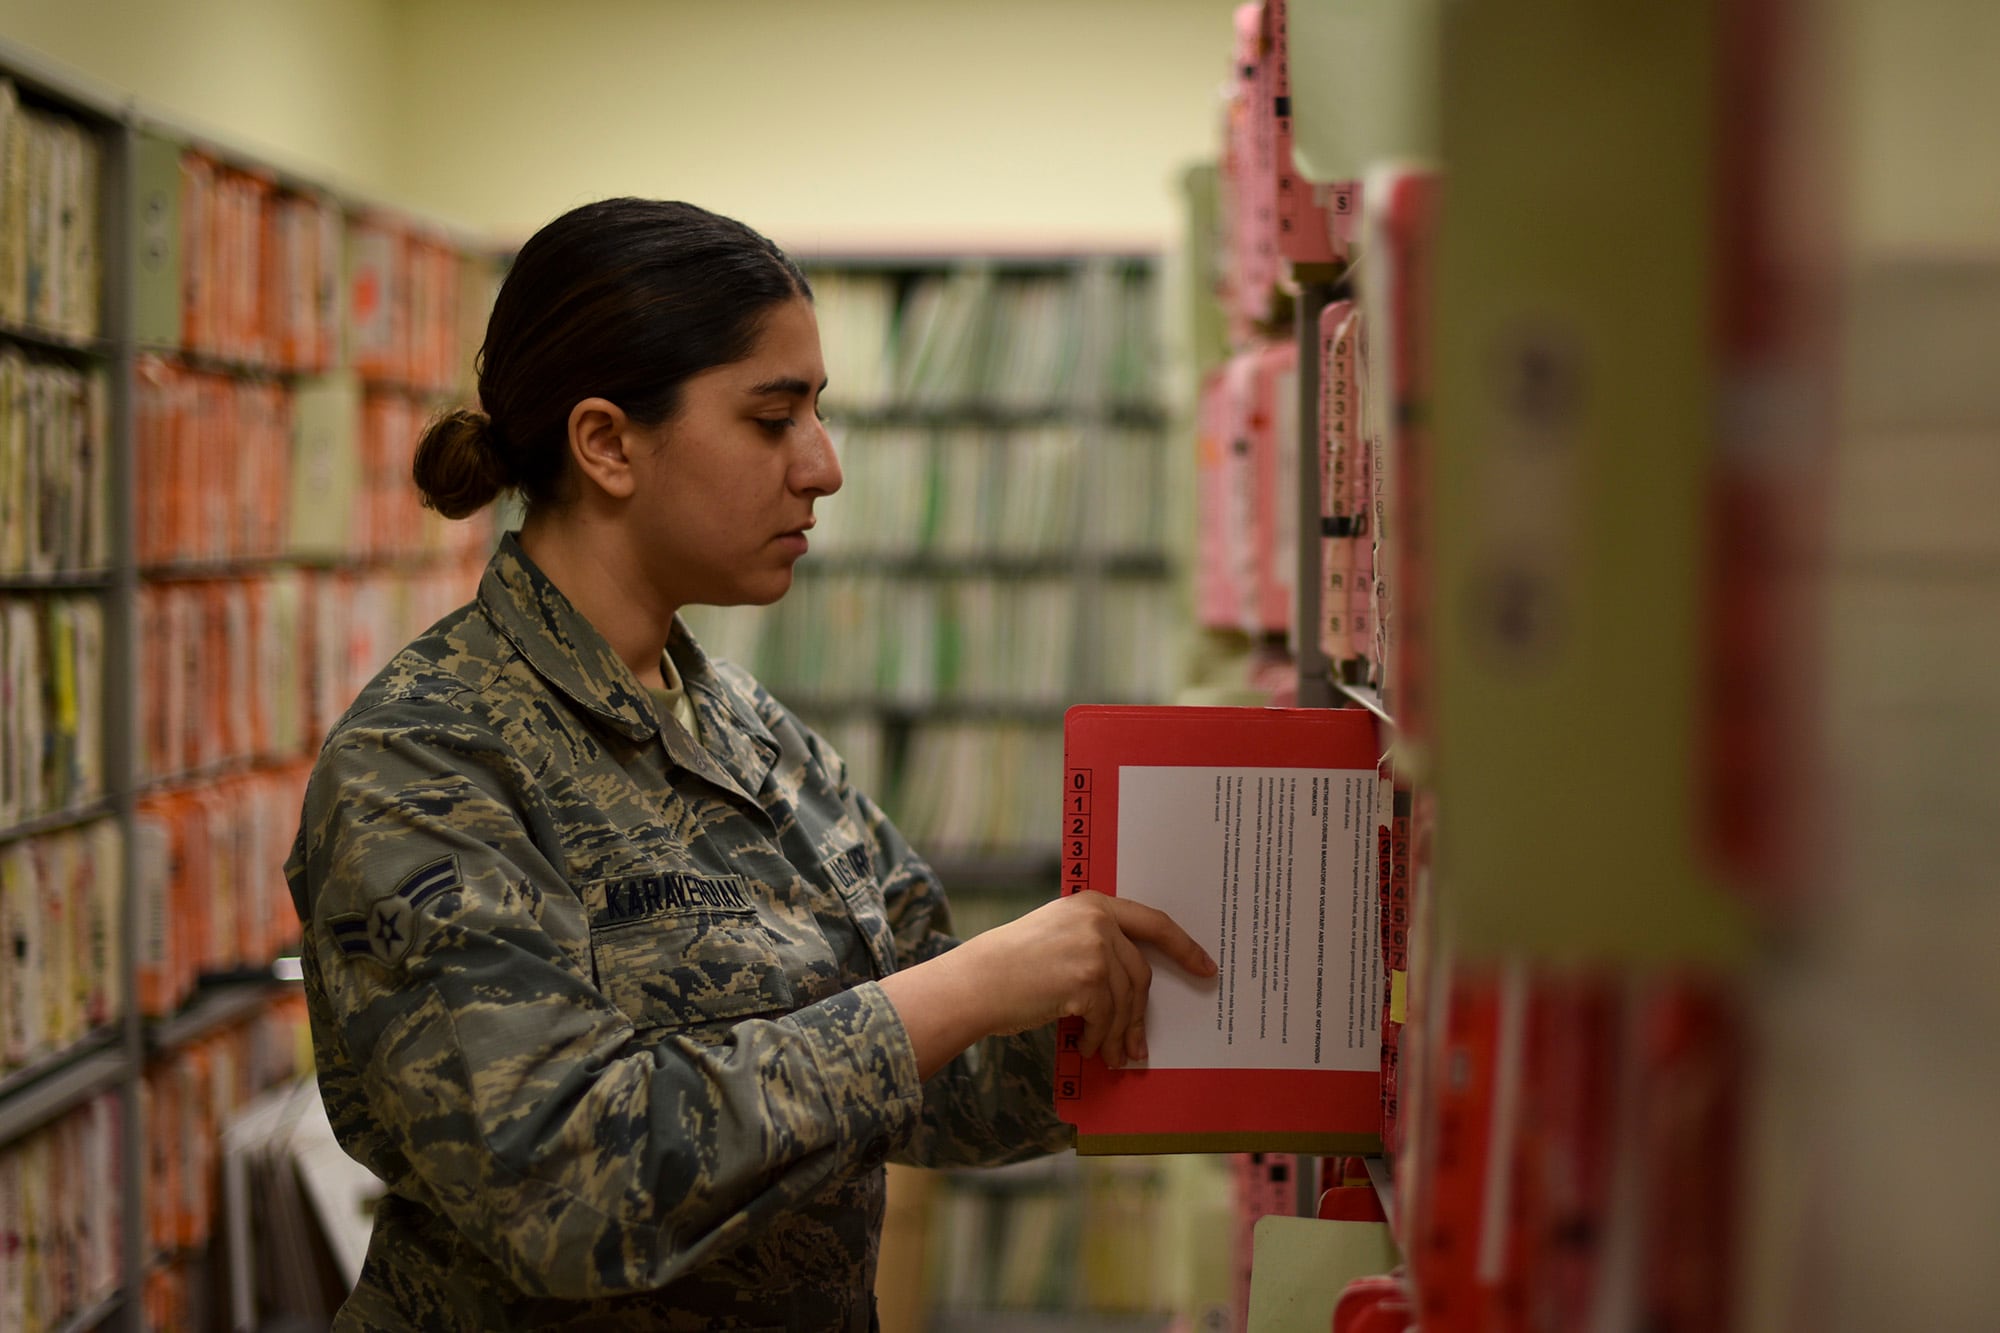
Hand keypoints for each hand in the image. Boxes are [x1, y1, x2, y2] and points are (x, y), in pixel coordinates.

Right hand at [880, 891, 1215, 1077]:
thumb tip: (1132, 985)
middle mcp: (1097, 921)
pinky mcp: (1086, 979)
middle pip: (1140, 973)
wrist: (976, 981)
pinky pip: (1107, 1018)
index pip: (1153, 922)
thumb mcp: (1057, 935)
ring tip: (1114, 1056)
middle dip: (1141, 1014)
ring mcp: (1094, 948)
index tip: (1206, 968)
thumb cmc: (1010, 965)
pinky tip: (1089, 1048)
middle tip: (1140, 1045)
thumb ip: (1095, 942)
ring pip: (1125, 1001)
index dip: (1184, 947)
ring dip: (1120, 1034)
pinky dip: (1100, 1039)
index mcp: (1093, 903)